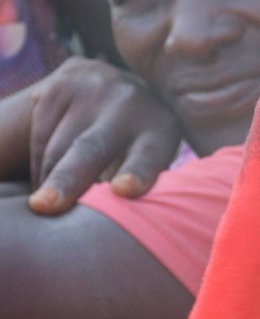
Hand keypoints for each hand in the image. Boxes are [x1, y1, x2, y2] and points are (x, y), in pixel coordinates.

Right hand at [0, 58, 181, 214]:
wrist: (112, 87)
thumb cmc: (135, 144)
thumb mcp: (150, 158)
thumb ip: (140, 187)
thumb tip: (125, 232)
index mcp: (161, 129)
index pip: (150, 154)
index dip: (139, 172)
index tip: (124, 190)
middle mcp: (130, 104)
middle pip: (92, 148)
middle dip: (68, 178)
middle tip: (46, 206)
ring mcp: (93, 91)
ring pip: (57, 148)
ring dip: (48, 182)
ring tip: (46, 206)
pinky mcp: (59, 86)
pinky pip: (40, 136)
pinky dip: (39, 165)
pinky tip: (44, 180)